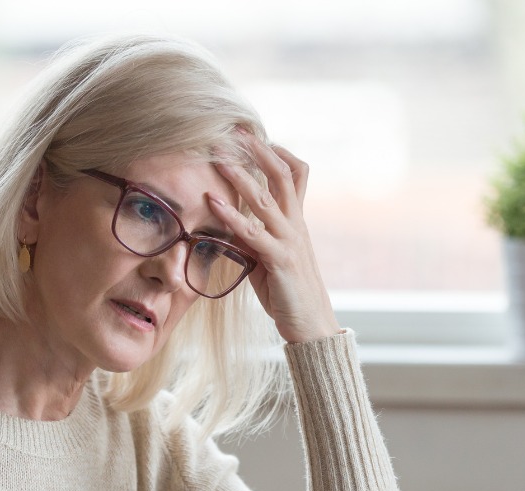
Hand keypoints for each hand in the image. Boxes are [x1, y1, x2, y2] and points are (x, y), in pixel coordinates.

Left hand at [210, 133, 341, 342]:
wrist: (311, 325)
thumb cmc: (288, 293)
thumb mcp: (268, 258)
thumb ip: (253, 237)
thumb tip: (229, 223)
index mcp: (297, 222)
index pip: (296, 175)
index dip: (279, 153)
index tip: (257, 136)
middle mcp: (296, 225)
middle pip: (282, 176)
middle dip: (259, 151)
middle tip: (236, 130)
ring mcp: (290, 241)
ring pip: (265, 198)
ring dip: (240, 175)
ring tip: (218, 158)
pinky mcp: (280, 260)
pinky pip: (254, 232)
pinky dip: (231, 215)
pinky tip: (213, 202)